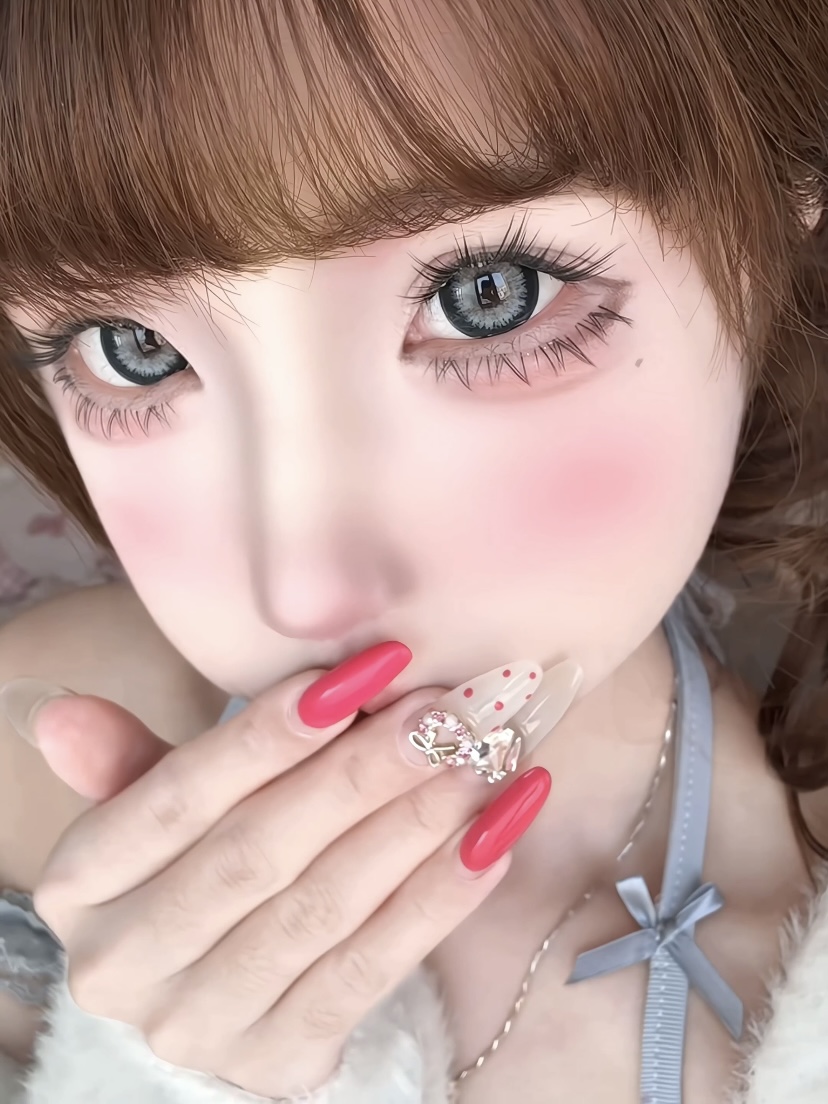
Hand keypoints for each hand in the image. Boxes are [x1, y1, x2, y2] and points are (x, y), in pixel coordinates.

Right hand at [31, 644, 552, 1098]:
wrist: (209, 990)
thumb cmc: (192, 867)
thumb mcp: (151, 815)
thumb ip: (127, 764)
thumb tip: (60, 711)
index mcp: (82, 885)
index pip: (176, 798)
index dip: (268, 736)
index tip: (359, 676)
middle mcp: (125, 964)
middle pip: (257, 854)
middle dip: (359, 776)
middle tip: (443, 714)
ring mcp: (201, 1025)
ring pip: (319, 912)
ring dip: (410, 830)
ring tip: (478, 763)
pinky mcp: (277, 1062)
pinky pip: (368, 974)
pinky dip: (435, 904)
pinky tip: (490, 841)